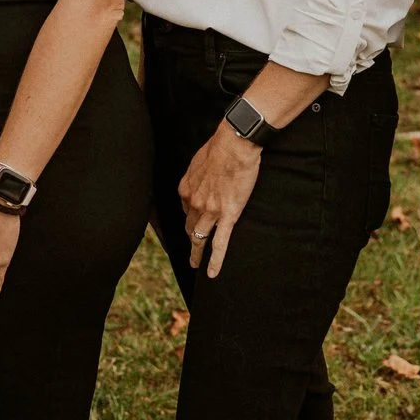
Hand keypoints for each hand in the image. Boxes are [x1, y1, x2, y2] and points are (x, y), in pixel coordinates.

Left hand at [177, 123, 262, 278]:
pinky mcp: (228, 216)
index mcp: (186, 189)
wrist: (234, 146)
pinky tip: (211, 273)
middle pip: (190, 227)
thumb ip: (197, 176)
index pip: (185, 210)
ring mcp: (210, 211)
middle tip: (191, 250)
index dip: (190, 217)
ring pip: (200, 238)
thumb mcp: (199, 162)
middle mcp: (194, 203)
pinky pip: (220, 244)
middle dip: (190, 238)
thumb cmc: (219, 148)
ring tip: (195, 264)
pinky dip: (215, 261)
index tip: (194, 222)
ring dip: (196, 254)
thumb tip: (199, 180)